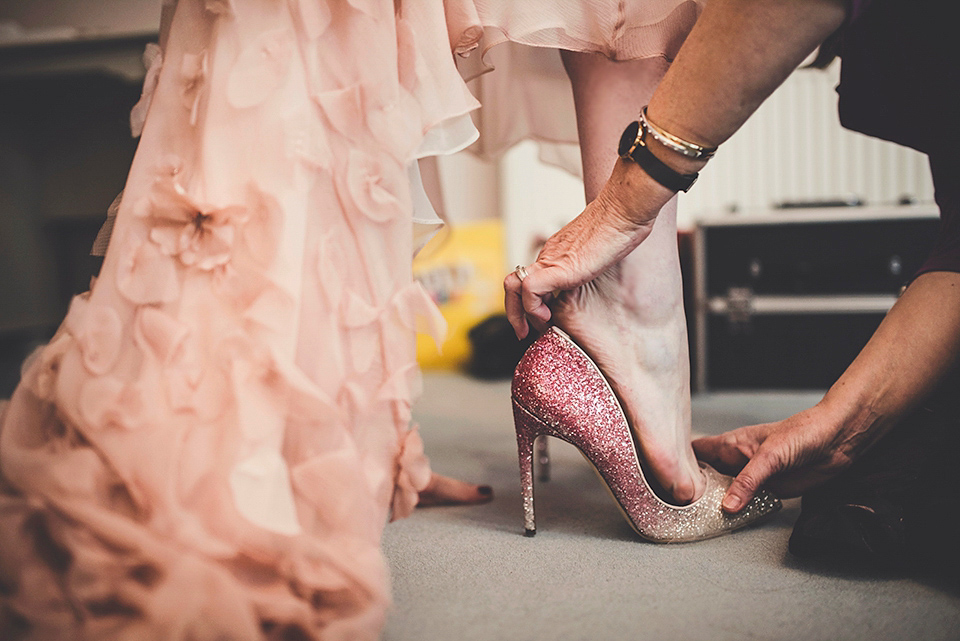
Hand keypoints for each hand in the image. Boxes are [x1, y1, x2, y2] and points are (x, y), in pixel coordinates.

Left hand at [504, 160, 666, 338]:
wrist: (624, 210)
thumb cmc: (622, 226)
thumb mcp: (603, 251)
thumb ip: (594, 262)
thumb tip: (605, 272)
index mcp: (557, 253)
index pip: (530, 278)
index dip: (529, 302)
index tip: (541, 321)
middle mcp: (548, 256)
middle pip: (513, 283)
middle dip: (514, 313)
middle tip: (523, 333)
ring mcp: (550, 260)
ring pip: (514, 287)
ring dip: (520, 314)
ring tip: (538, 327)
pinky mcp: (557, 268)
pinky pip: (529, 290)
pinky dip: (533, 308)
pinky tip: (549, 317)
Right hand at [692, 405, 859, 512]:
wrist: (837, 441)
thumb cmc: (803, 433)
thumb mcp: (770, 456)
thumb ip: (747, 481)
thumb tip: (727, 505)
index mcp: (731, 444)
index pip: (695, 452)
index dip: (679, 463)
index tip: (666, 480)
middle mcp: (737, 461)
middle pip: (706, 476)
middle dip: (694, 490)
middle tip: (679, 507)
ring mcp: (751, 477)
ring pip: (725, 492)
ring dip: (716, 504)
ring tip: (699, 518)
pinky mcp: (767, 491)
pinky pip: (746, 504)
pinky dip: (738, 512)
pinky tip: (730, 520)